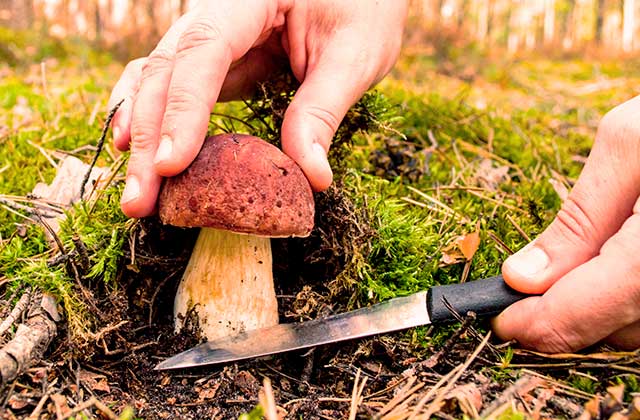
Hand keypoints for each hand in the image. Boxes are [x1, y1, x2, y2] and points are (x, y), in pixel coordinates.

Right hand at [107, 0, 407, 216]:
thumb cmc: (362, 9)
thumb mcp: (355, 55)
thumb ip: (324, 109)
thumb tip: (312, 176)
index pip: (206, 50)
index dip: (184, 109)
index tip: (171, 166)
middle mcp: (219, 12)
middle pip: (168, 70)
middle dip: (149, 139)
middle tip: (139, 202)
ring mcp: (212, 35)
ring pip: (158, 79)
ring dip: (143, 137)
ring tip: (136, 195)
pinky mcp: (217, 60)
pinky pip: (174, 84)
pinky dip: (151, 116)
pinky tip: (135, 150)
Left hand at [493, 95, 639, 351]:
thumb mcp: (628, 145)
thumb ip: (579, 219)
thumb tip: (524, 277)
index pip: (604, 301)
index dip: (549, 322)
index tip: (505, 322)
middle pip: (623, 325)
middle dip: (567, 313)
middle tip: (529, 291)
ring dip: (601, 309)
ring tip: (581, 264)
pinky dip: (629, 299)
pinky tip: (615, 262)